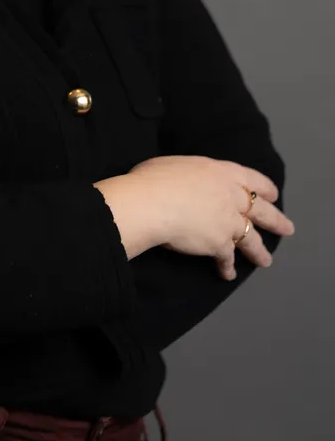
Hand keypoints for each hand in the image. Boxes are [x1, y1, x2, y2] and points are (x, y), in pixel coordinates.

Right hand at [128, 154, 294, 279]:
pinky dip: (227, 267)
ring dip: (259, 251)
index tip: (273, 195)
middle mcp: (230, 196)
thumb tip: (181, 183)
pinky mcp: (219, 243)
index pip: (251, 178)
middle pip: (261, 210)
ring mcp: (228, 221)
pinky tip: (228, 274)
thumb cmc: (154, 180)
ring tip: (266, 261)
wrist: (152, 202)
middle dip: (275, 220)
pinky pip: (227, 258)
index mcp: (221, 172)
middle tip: (287, 228)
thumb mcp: (176, 165)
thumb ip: (190, 176)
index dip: (264, 187)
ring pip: (251, 238)